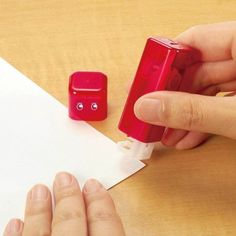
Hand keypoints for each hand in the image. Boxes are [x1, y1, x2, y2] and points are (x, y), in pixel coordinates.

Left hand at [3, 172, 124, 235]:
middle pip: (72, 225)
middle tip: (64, 178)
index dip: (101, 203)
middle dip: (69, 199)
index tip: (94, 185)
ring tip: (38, 190)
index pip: (106, 227)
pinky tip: (15, 224)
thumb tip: (112, 213)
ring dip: (38, 212)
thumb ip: (113, 231)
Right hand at [134, 22, 235, 148]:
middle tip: (149, 115)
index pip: (193, 41)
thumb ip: (193, 111)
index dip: (163, 62)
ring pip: (205, 90)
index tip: (143, 84)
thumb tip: (148, 108)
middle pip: (195, 69)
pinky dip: (203, 121)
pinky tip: (187, 137)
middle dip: (171, 99)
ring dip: (183, 115)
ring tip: (166, 135)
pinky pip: (219, 103)